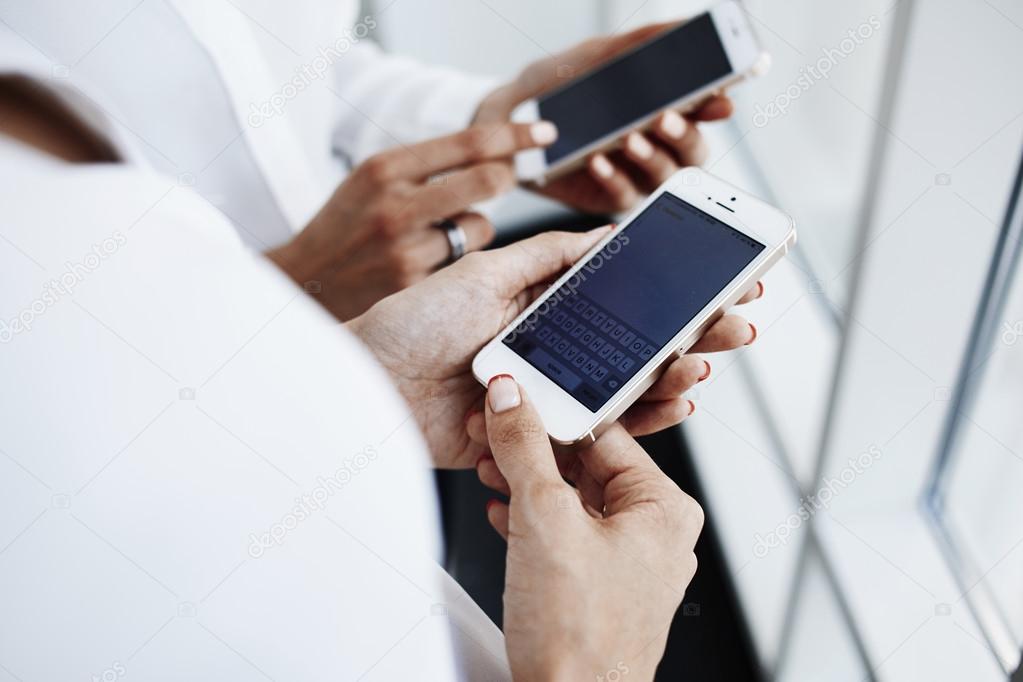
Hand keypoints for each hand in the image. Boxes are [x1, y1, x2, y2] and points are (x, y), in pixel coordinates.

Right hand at [267, 121, 557, 319]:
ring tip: (437, 234)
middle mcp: (396, 205)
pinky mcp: (414, 284)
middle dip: (507, 178)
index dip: (517, 134)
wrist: (304, 282)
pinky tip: (424, 263)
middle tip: (504, 180)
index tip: (546, 131)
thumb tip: (494, 150)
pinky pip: (463, 263)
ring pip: (481, 227)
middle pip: (490, 181)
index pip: (470, 142)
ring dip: (474, 227)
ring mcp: (406, 248)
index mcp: (386, 168)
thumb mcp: (371, 180)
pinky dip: (457, 259)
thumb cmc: (345, 225)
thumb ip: (425, 165)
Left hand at [349, 227, 762, 468]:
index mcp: (540, 312)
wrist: (368, 383)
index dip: (670, 298)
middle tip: (736, 326)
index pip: (620, 304)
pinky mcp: (533, 439)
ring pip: (623, 392)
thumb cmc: (413, 323)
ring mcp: (545, 397)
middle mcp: (550, 355)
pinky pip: (594, 434)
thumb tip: (607, 236)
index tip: (717, 285)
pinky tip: (671, 403)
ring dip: (671, 379)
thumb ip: (546, 257)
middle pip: (633, 348)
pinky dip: (638, 422)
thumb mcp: (484, 274)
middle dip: (689, 337)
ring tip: (703, 363)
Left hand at [474, 22, 733, 214]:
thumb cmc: (558, 87)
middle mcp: (659, 145)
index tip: (719, 99)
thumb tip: (681, 24)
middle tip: (664, 116)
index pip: (705, 112)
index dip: (716, 107)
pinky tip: (598, 161)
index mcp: (666, 109)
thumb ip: (640, 42)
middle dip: (684, 134)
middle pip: (694, 152)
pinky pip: (624, 195)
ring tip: (629, 138)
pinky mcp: (611, 198)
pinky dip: (613, 177)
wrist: (510, 122)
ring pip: (665, 178)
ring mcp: (638, 175)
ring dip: (651, 157)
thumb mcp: (596, 56)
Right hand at [482, 376, 701, 679]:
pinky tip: (501, 511)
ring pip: (573, 503)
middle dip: (532, 451)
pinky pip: (567, 537)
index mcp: (664, 509)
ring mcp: (630, 565)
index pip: (604, 436)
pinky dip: (532, 521)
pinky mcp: (602, 590)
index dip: (552, 414)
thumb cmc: (578, 636)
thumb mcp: (544, 519)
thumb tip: (512, 397)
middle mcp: (655, 535)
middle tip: (491, 431)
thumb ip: (526, 448)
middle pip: (586, 468)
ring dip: (526, 483)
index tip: (515, 398)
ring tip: (487, 466)